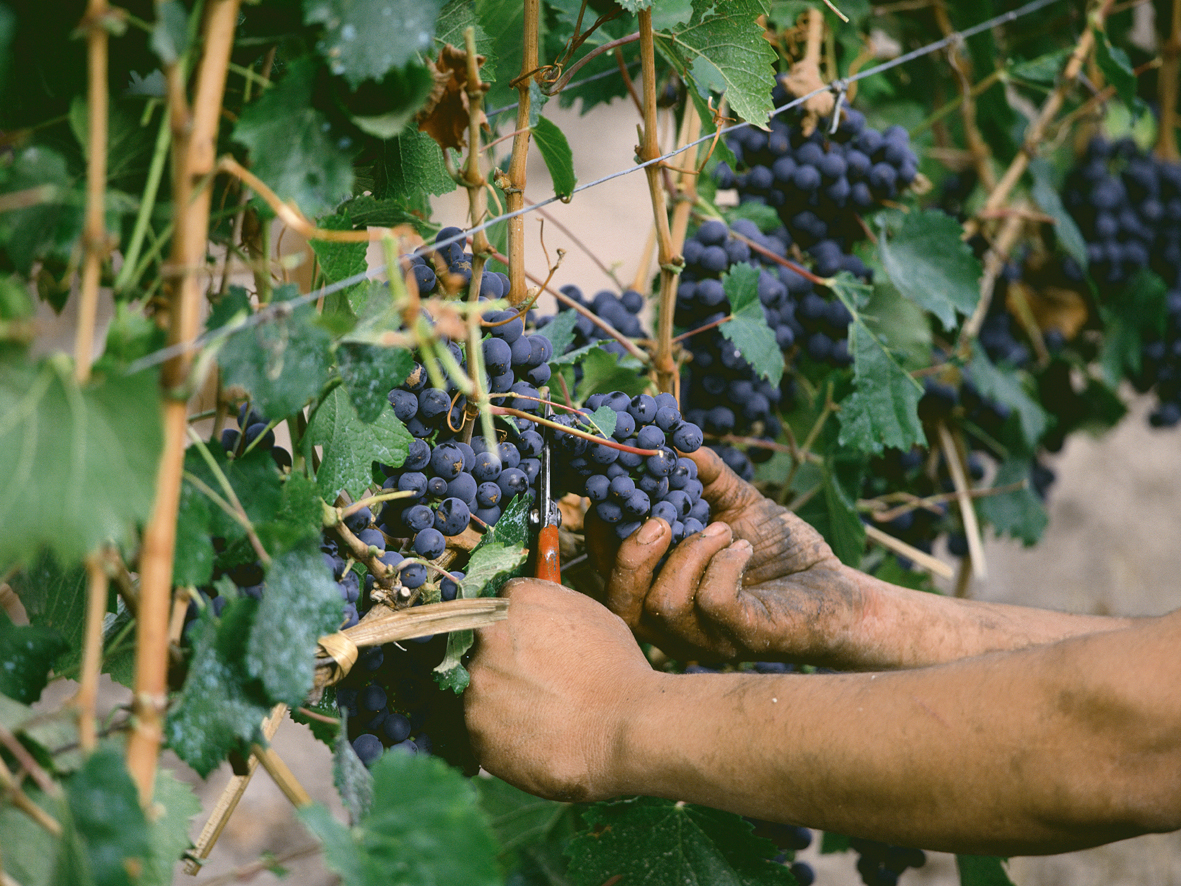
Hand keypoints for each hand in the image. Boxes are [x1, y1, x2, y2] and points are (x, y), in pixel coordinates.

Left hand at [464, 578, 658, 801]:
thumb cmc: (618, 671)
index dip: (515, 632)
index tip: (529, 649)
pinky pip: (483, 731)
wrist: (626, 728)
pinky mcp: (476, 731)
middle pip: (484, 650)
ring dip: (503, 702)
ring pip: (481, 692)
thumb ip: (549, 604)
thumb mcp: (590, 614)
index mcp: (513, 603)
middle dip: (506, 666)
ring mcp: (478, 686)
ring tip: (543, 716)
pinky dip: (503, 736)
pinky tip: (537, 738)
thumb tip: (531, 609)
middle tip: (540, 686)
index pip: (496, 610)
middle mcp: (487, 638)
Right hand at [586, 447, 866, 664]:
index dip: (601, 532)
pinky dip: (724, 566)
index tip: (622, 489)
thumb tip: (678, 441)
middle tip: (662, 520)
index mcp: (658, 589)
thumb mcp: (735, 505)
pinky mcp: (744, 638)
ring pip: (664, 604)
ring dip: (690, 554)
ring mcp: (706, 637)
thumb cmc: (780, 552)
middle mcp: (673, 623)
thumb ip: (704, 477)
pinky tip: (743, 550)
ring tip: (723, 531)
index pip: (605, 572)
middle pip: (618, 601)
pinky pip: (714, 605)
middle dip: (631, 554)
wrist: (837, 590)